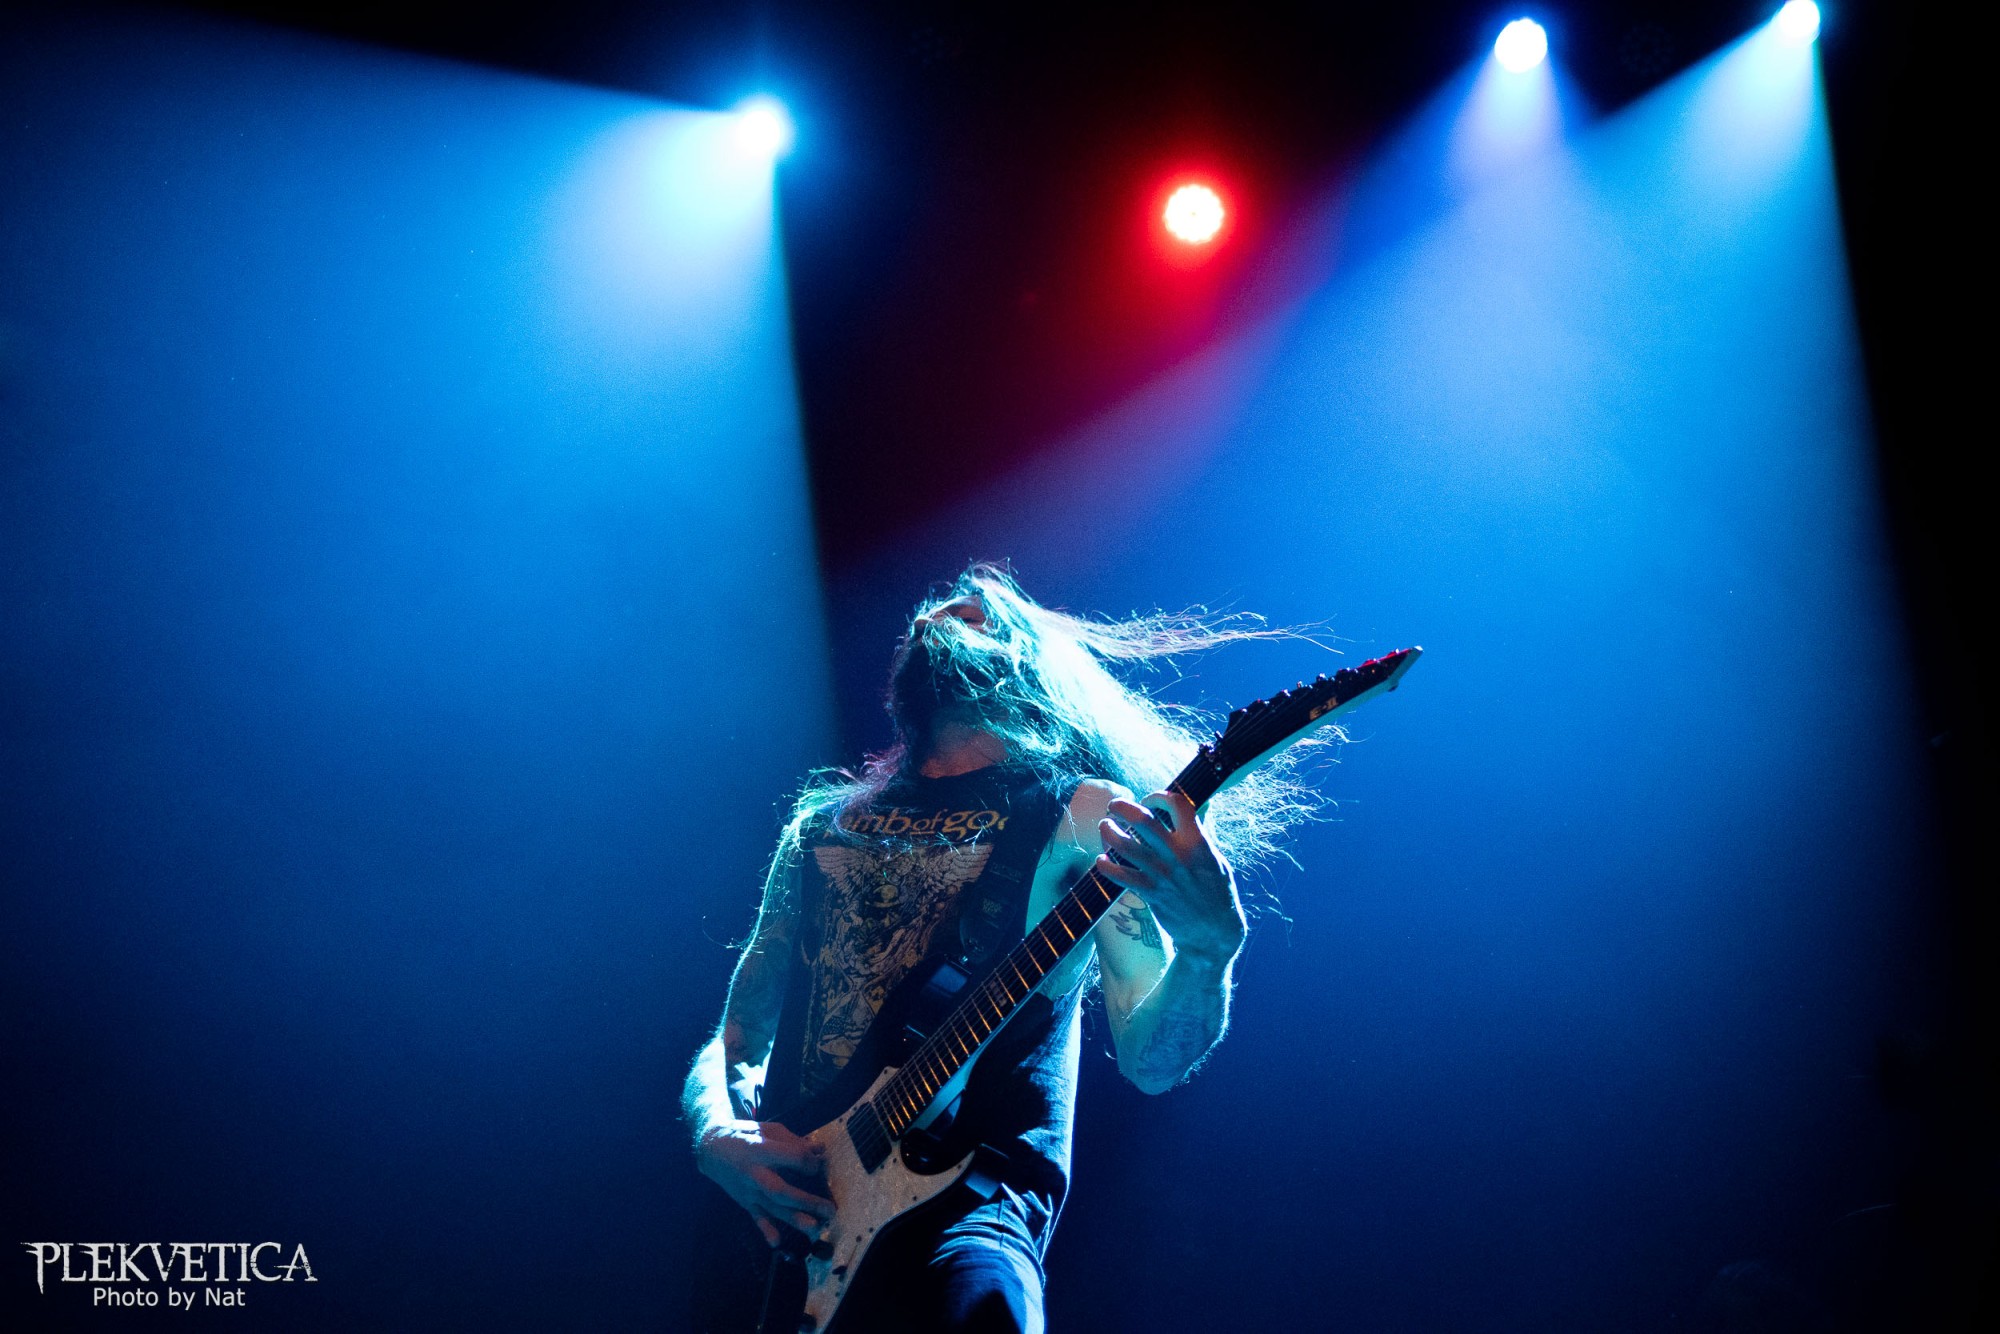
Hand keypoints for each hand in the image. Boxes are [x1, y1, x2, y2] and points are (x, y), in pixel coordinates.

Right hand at [695, 1119, 834, 1246]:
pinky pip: (756, 1217)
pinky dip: (765, 1230)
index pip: (792, 1157)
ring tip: (815, 1228)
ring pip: (772, 1208)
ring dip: (794, 1219)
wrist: (712, 1149)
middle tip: (830, 1210)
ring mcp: (749, 1191)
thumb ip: (794, 1141)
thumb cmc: (745, 1135)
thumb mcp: (768, 1130)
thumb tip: (820, 1151)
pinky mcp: (745, 1202)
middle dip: (806, 1201)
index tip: (820, 1164)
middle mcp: (754, 1173)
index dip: (810, 1161)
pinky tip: (777, 1243)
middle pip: (781, 1190)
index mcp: (761, 1150)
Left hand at [1098, 790, 1245, 965]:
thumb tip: (1200, 804)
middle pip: (1143, 820)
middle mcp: (1178, 856)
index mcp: (1198, 843)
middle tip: (1114, 806)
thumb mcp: (1216, 858)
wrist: (1214, 931)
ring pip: (1125, 845)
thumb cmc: (1217, 892)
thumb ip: (1201, 832)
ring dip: (1109, 832)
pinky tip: (1101, 860)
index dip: (1159, 796)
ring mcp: (1163, 875)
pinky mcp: (1151, 894)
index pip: (1177, 805)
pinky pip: (1120, 876)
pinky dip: (1106, 866)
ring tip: (1105, 826)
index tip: (1150, 800)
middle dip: (1123, 807)